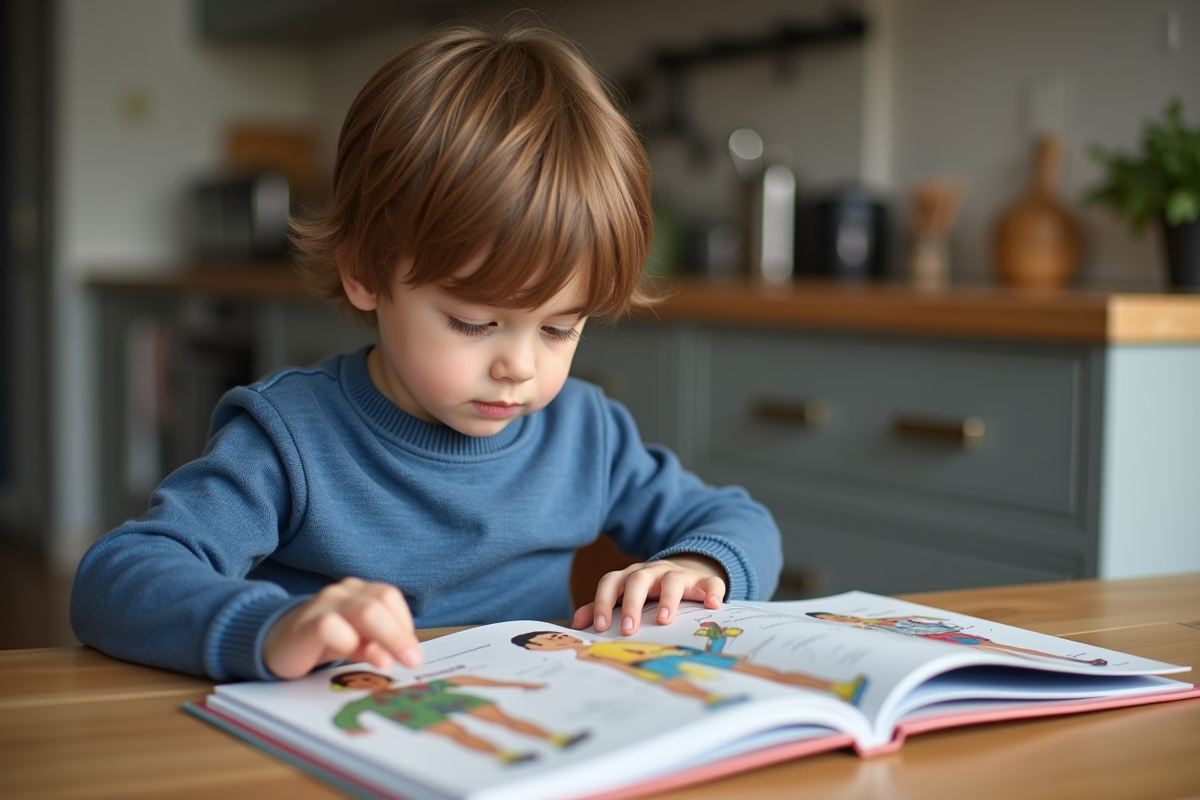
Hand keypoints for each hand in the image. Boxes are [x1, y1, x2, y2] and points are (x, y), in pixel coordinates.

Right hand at [263, 577, 422, 679]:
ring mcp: (324, 605)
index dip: (404, 623)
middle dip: (400, 634)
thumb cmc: (321, 642)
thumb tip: (405, 656)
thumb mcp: (354, 643)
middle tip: (413, 661)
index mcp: (359, 592)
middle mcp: (343, 593)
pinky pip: (331, 626)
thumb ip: (375, 644)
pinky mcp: (306, 624)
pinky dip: (348, 642)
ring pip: (365, 611)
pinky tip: (353, 657)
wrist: (274, 644)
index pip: (390, 597)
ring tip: (389, 663)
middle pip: (381, 602)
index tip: (412, 651)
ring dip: (385, 637)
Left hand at [571, 554, 725, 635]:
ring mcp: (677, 574)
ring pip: (671, 580)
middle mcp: (651, 572)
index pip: (611, 583)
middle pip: (637, 580)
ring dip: (667, 599)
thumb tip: (577, 623)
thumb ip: (602, 607)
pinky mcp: (702, 581)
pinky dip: (712, 592)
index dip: (602, 603)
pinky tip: (714, 606)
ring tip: (664, 619)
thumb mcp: (626, 597)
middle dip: (631, 604)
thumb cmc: (650, 592)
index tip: (600, 627)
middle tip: (628, 629)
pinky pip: (710, 583)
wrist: (685, 574)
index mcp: (629, 577)